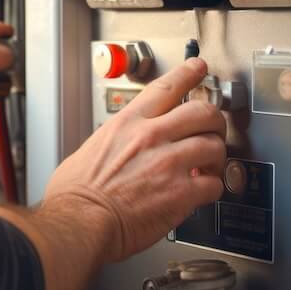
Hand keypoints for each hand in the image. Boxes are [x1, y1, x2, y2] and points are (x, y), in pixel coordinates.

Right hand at [43, 58, 225, 262]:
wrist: (79, 222)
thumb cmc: (75, 195)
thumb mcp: (88, 150)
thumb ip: (112, 143)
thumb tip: (115, 150)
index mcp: (127, 124)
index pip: (166, 87)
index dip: (187, 73)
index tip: (198, 67)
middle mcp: (151, 137)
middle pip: (202, 112)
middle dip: (213, 122)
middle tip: (212, 131)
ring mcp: (169, 163)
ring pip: (214, 145)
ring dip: (215, 158)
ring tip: (207, 168)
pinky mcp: (181, 192)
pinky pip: (214, 184)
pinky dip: (212, 188)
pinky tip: (201, 193)